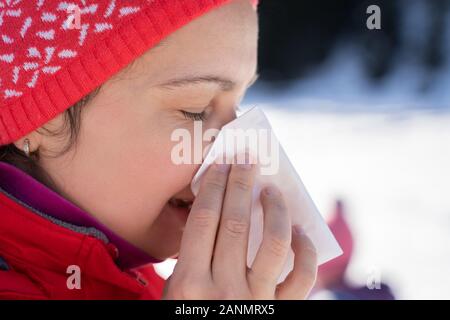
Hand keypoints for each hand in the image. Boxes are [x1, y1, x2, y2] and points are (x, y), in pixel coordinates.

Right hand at [162, 161, 316, 298]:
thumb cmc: (192, 317)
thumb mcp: (177, 293)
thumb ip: (192, 259)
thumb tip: (216, 214)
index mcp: (189, 284)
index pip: (204, 220)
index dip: (215, 187)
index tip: (223, 164)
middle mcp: (224, 290)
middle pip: (236, 223)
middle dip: (242, 184)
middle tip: (247, 159)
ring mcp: (257, 300)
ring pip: (274, 244)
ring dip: (275, 210)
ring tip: (272, 191)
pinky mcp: (282, 310)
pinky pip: (303, 278)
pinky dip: (307, 251)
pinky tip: (300, 232)